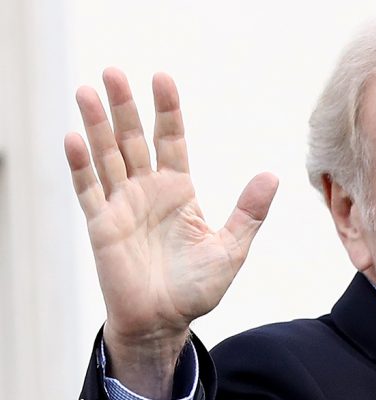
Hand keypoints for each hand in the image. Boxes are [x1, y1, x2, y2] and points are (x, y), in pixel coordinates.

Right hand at [65, 68, 277, 396]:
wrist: (165, 322)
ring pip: (107, 156)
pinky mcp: (102, 226)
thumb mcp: (231, 248)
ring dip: (96, 125)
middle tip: (115, 72)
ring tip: (88, 91)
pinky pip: (88, 190)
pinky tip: (74, 138)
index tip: (163, 78)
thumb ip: (249, 211)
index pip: (172, 140)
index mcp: (179, 192)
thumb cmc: (197, 288)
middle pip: (134, 139)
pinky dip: (81, 165)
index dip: (168, 111)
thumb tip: (272, 175)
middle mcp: (148, 191)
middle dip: (126, 106)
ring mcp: (122, 206)